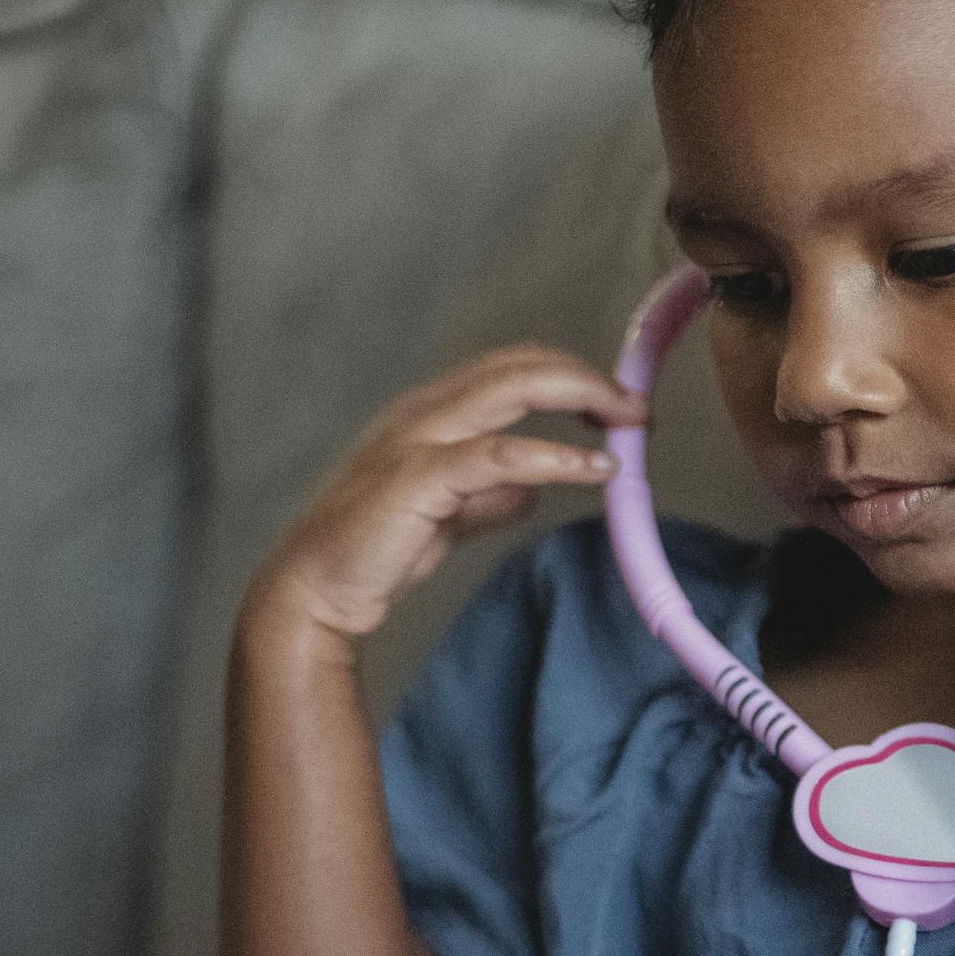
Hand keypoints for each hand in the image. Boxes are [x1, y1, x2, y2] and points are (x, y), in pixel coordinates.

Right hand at [242, 344, 646, 646]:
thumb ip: (489, 496)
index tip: (615, 405)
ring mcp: (418, 438)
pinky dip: (555, 457)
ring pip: (510, 388)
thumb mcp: (447, 515)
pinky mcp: (419, 478)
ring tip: (631, 421)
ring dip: (580, 396)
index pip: (510, 369)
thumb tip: (534, 487)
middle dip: (585, 376)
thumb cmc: (374, 550)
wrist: (316, 590)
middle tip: (638, 405)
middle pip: (518, 365)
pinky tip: (595, 470)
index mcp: (431, 412)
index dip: (568, 376)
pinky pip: (498, 454)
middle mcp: (424, 411)